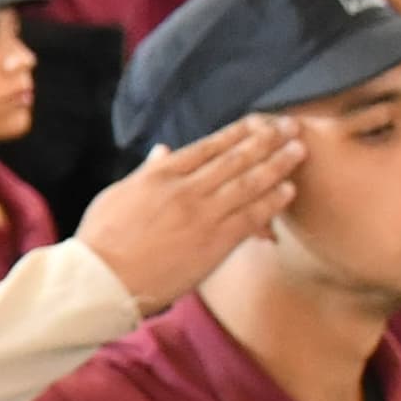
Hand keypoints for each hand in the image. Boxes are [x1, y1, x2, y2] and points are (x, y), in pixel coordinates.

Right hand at [76, 113, 306, 310]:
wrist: (103, 279)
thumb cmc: (102, 239)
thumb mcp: (119, 194)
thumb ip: (147, 171)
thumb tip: (163, 151)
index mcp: (162, 174)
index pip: (209, 146)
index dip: (237, 132)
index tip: (258, 121)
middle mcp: (186, 189)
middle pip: (235, 158)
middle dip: (266, 140)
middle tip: (289, 127)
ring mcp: (202, 215)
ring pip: (248, 183)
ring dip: (276, 164)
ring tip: (298, 151)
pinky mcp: (214, 243)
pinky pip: (250, 217)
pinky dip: (271, 202)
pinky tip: (288, 190)